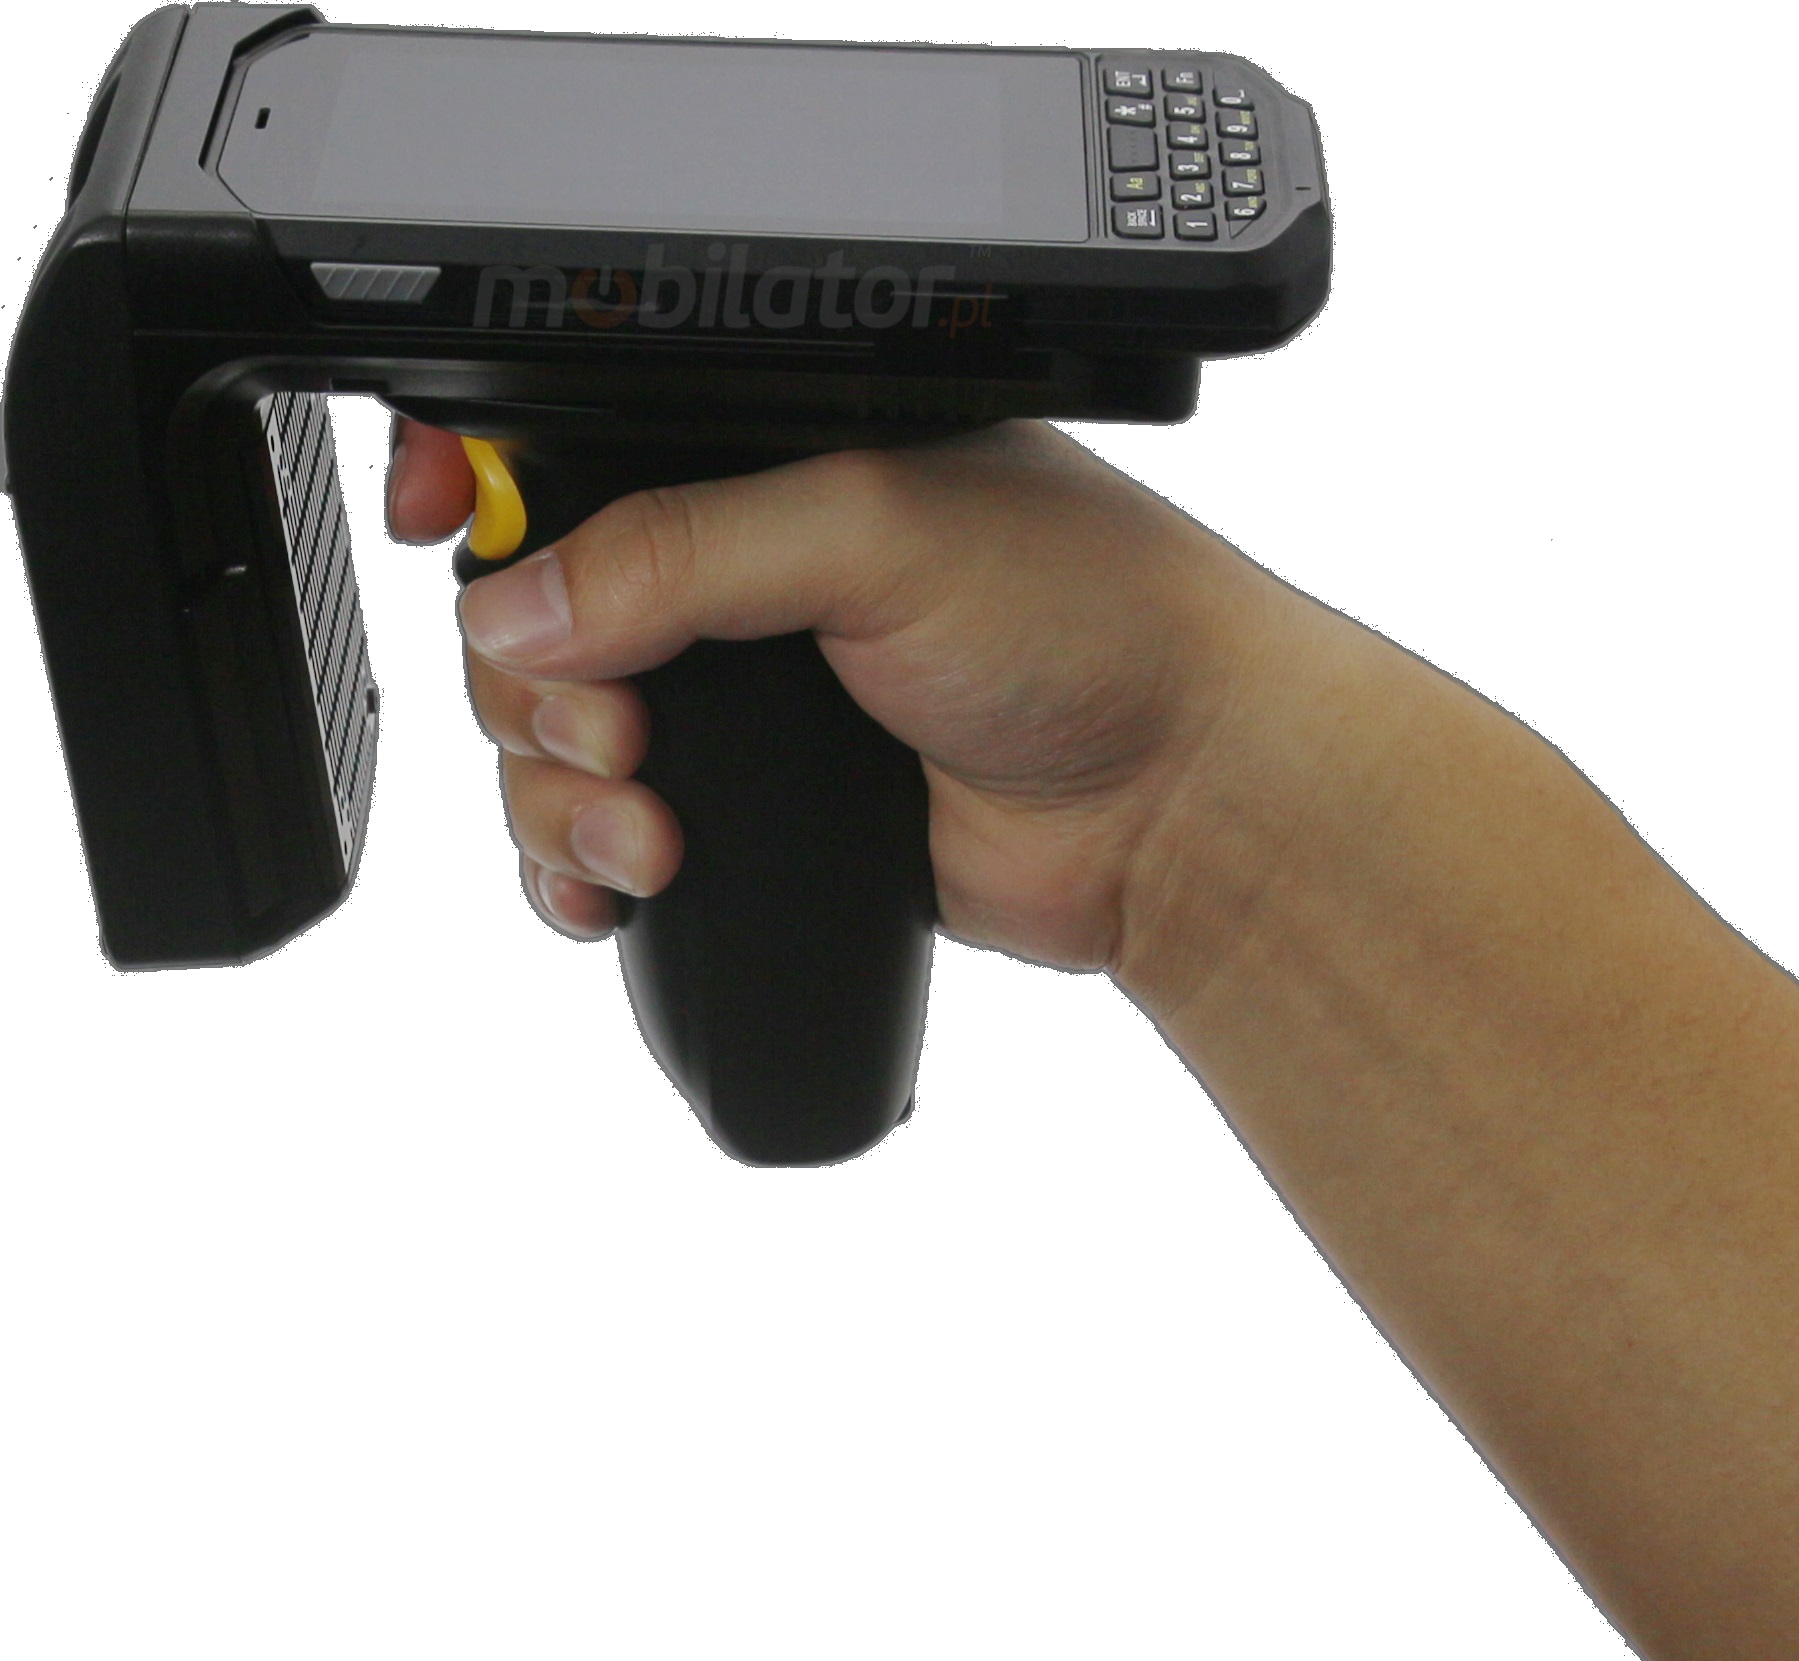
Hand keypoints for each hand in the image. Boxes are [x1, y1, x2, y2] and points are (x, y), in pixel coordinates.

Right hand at [386, 418, 1295, 974]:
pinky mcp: (764, 829)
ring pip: (557, 749)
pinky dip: (582, 878)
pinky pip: (615, 854)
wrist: (1186, 797)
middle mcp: (742, 584)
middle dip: (533, 688)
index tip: (445, 531)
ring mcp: (750, 714)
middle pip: (531, 624)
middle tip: (619, 727)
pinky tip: (610, 893)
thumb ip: (687, 548)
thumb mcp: (875, 527)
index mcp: (763, 463)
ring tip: (646, 832)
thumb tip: (522, 600)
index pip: (568, 462)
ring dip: (559, 796)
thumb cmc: (1092, 623)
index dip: (484, 496)